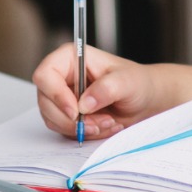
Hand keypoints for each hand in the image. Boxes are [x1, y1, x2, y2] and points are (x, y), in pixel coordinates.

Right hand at [32, 44, 174, 140]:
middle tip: (98, 123)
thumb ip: (107, 88)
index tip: (75, 111)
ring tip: (107, 122)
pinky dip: (83, 133)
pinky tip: (104, 126)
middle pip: (45, 101)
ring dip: (80, 128)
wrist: (146, 101)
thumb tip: (84, 103)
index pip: (45, 74)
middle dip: (71, 119)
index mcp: (71, 58)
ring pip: (53, 119)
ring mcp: (62, 97)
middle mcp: (63, 77)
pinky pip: (64, 130)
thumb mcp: (128, 82)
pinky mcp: (67, 115)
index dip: (55, 94)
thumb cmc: (138, 83)